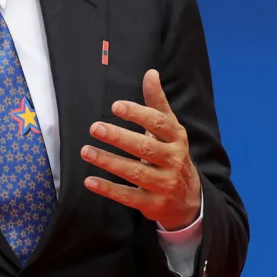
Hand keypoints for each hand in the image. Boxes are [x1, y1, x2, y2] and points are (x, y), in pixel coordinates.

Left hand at [80, 69, 201, 229]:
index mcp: (177, 139)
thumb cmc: (172, 155)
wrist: (190, 200)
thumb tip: (150, 73)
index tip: (116, 106)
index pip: (158, 123)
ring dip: (108, 161)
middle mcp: (173, 160)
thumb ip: (157, 103)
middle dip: (119, 137)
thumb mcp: (170, 130)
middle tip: (95, 127)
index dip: (138, 114)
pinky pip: (128, 196)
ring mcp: (164, 184)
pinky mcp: (153, 204)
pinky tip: (89, 180)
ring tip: (86, 151)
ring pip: (134, 172)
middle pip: (145, 147)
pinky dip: (108, 189)